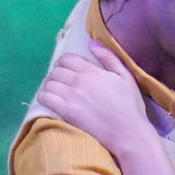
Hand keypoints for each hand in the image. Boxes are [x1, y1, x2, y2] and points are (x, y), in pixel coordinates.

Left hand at [38, 43, 153, 154]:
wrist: (128, 132)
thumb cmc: (130, 105)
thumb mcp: (125, 76)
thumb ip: (108, 57)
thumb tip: (91, 43)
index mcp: (92, 70)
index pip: (66, 59)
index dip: (64, 63)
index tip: (67, 71)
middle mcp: (79, 80)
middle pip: (55, 71)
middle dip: (57, 75)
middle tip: (62, 84)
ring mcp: (71, 96)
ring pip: (48, 83)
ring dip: (50, 86)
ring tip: (56, 93)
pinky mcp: (66, 111)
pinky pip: (45, 98)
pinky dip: (45, 97)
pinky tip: (52, 101)